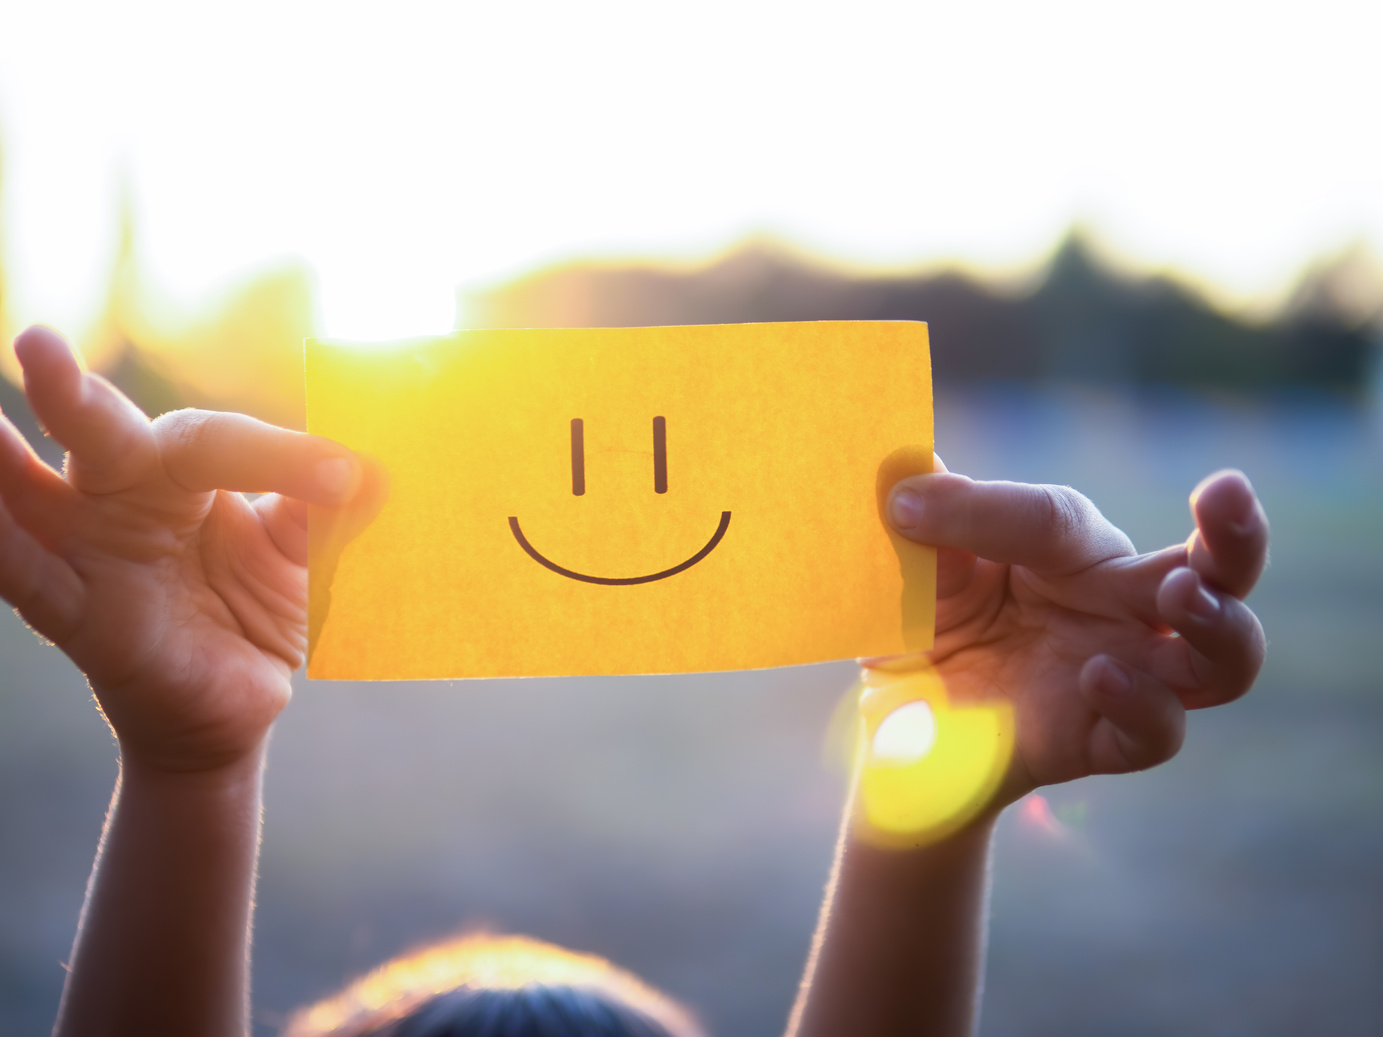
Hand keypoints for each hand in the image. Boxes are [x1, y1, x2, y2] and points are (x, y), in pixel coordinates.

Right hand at [0, 327, 362, 772]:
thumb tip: (377, 468)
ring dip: (4, 464)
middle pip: (104, 437)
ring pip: (38, 496)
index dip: (282, 457)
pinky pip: (28, 580)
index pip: (216, 442)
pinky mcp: (76, 615)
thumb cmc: (259, 612)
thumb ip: (330, 514)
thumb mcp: (305, 561)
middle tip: (42, 346)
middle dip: (73, 395)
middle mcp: (124, 497)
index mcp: (183, 472)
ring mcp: (90, 553)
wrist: (235, 707)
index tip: (347, 478)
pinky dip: (5, 550)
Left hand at [879, 459, 1267, 804]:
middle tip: (1227, 494)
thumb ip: (924, 530)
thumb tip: (905, 475)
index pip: (1058, 520)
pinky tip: (1099, 676)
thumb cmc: (924, 632)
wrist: (900, 730)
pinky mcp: (1104, 741)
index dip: (988, 511)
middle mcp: (1118, 606)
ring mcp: (1124, 674)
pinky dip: (1142, 704)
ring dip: (1219, 625)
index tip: (905, 507)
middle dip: (1235, 533)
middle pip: (1215, 569)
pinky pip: (1157, 730)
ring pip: (1223, 658)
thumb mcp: (913, 580)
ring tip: (1184, 596)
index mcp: (1071, 551)